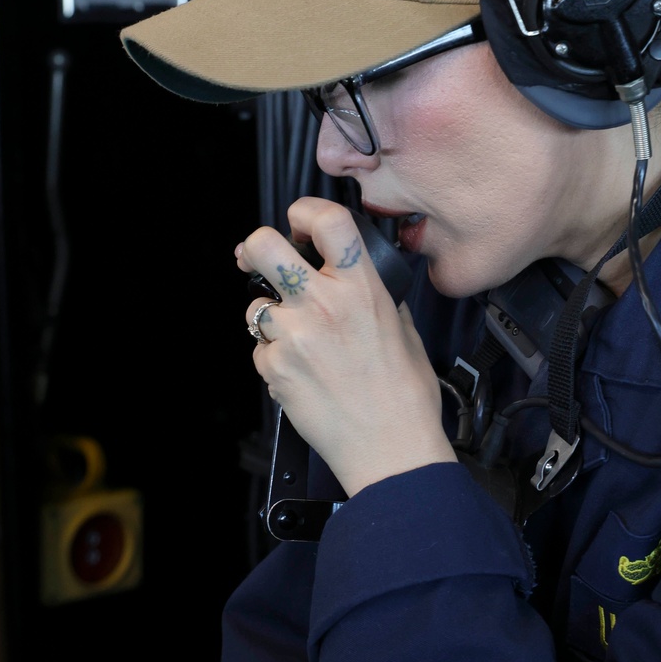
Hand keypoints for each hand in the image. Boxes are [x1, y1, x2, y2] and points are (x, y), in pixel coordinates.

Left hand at [238, 198, 455, 496]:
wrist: (390, 450)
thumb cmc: (405, 396)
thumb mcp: (404, 329)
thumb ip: (376, 296)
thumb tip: (359, 281)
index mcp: (361, 288)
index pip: (327, 220)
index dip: (305, 211)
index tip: (300, 222)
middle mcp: (323, 304)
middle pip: (262, 246)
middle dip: (254, 248)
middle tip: (259, 259)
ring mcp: (294, 336)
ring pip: (255, 306)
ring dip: (271, 318)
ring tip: (299, 340)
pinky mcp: (275, 369)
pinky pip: (261, 349)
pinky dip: (275, 357)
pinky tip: (302, 372)